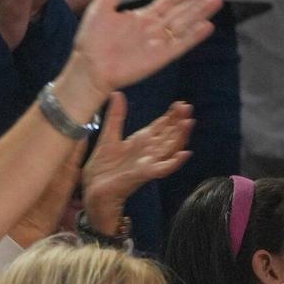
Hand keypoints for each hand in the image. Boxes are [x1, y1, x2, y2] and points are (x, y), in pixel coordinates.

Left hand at [69, 0, 223, 95]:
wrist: (88, 67)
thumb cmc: (91, 41)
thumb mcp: (99, 10)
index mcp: (142, 17)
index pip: (167, 1)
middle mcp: (153, 29)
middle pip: (182, 11)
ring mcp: (158, 43)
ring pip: (184, 25)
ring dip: (200, 13)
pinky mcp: (159, 58)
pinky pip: (179, 45)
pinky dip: (193, 37)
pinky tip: (207, 26)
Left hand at [80, 96, 191, 233]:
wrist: (93, 190)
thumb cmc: (102, 168)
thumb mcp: (108, 137)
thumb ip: (115, 117)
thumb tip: (117, 93)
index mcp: (141, 142)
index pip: (161, 126)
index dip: (171, 115)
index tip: (181, 103)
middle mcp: (148, 152)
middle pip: (169, 135)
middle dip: (179, 121)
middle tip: (188, 106)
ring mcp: (148, 163)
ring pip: (170, 148)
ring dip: (181, 137)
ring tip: (190, 122)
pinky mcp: (143, 175)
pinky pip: (162, 169)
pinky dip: (174, 162)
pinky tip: (184, 153)